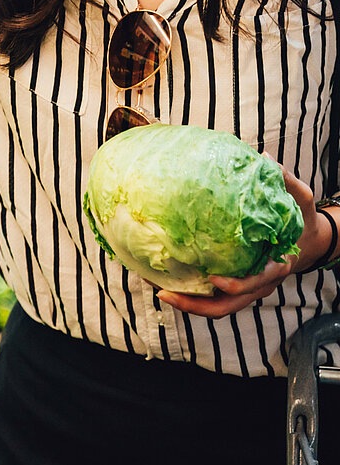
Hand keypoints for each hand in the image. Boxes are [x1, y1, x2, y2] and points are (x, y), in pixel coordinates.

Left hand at [158, 167, 331, 316]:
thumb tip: (263, 156)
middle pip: (228, 305)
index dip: (236, 285)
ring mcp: (247, 288)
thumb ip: (286, 180)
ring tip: (156, 289)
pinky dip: (190, 294)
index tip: (214, 278)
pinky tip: (163, 280)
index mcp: (277, 266)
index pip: (257, 284)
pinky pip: (211, 297)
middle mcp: (260, 283)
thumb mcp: (301, 198)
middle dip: (196, 306)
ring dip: (187, 304)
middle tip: (165, 293)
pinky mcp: (234, 286)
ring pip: (217, 307)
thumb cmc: (302, 218)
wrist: (308, 241)